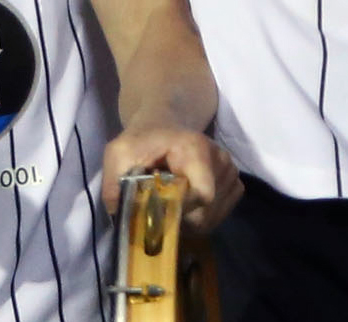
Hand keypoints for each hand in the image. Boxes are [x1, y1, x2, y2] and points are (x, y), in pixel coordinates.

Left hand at [101, 128, 241, 234]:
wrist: (163, 126)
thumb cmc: (141, 141)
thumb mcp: (119, 155)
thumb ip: (114, 185)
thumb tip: (121, 218)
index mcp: (196, 149)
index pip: (203, 195)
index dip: (181, 212)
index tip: (158, 212)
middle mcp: (220, 159)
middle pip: (208, 211)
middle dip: (182, 220)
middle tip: (160, 211)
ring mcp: (230, 171)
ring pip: (214, 216)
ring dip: (190, 221)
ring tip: (171, 205)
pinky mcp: (233, 181)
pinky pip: (222, 212)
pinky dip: (204, 218)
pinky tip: (186, 205)